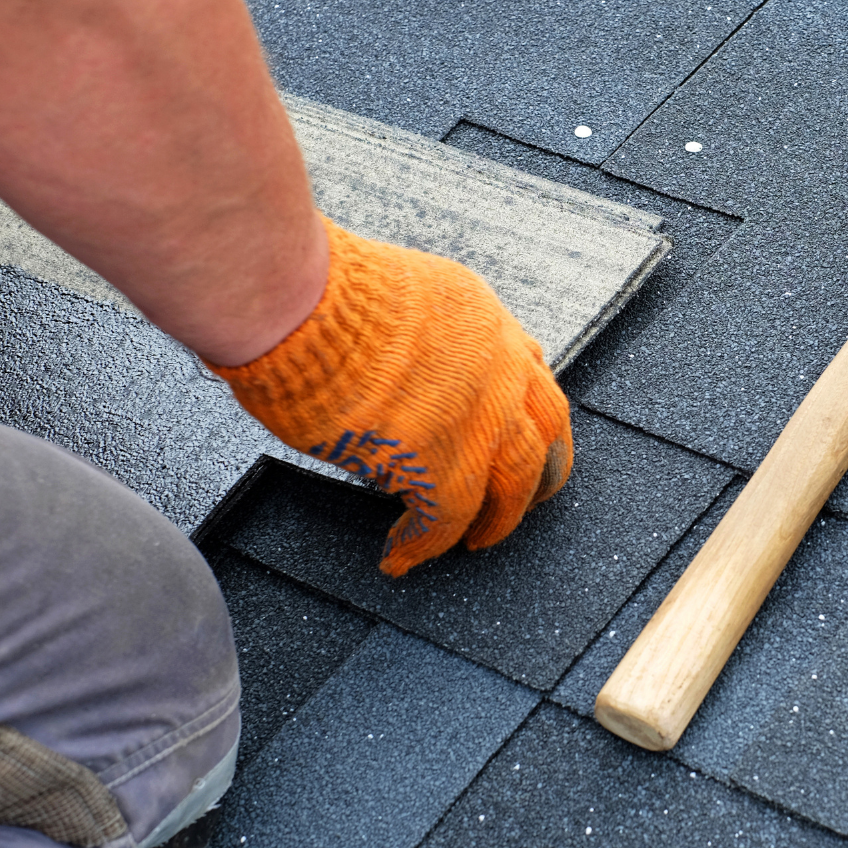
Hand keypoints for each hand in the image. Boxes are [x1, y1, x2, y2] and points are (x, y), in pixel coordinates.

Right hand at [210, 217, 571, 575]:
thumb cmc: (318, 292)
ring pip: (515, 484)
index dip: (526, 412)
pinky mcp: (441, 463)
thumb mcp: (396, 294)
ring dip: (497, 520)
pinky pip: (446, 521)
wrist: (300, 304)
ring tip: (476, 543)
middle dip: (541, 473)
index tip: (522, 435)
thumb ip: (418, 335)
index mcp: (484, 320)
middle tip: (527, 501)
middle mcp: (499, 367)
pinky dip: (422, 545)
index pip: (530, 373)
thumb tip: (394, 368)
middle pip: (547, 432)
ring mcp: (479, 417)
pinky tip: (400, 555)